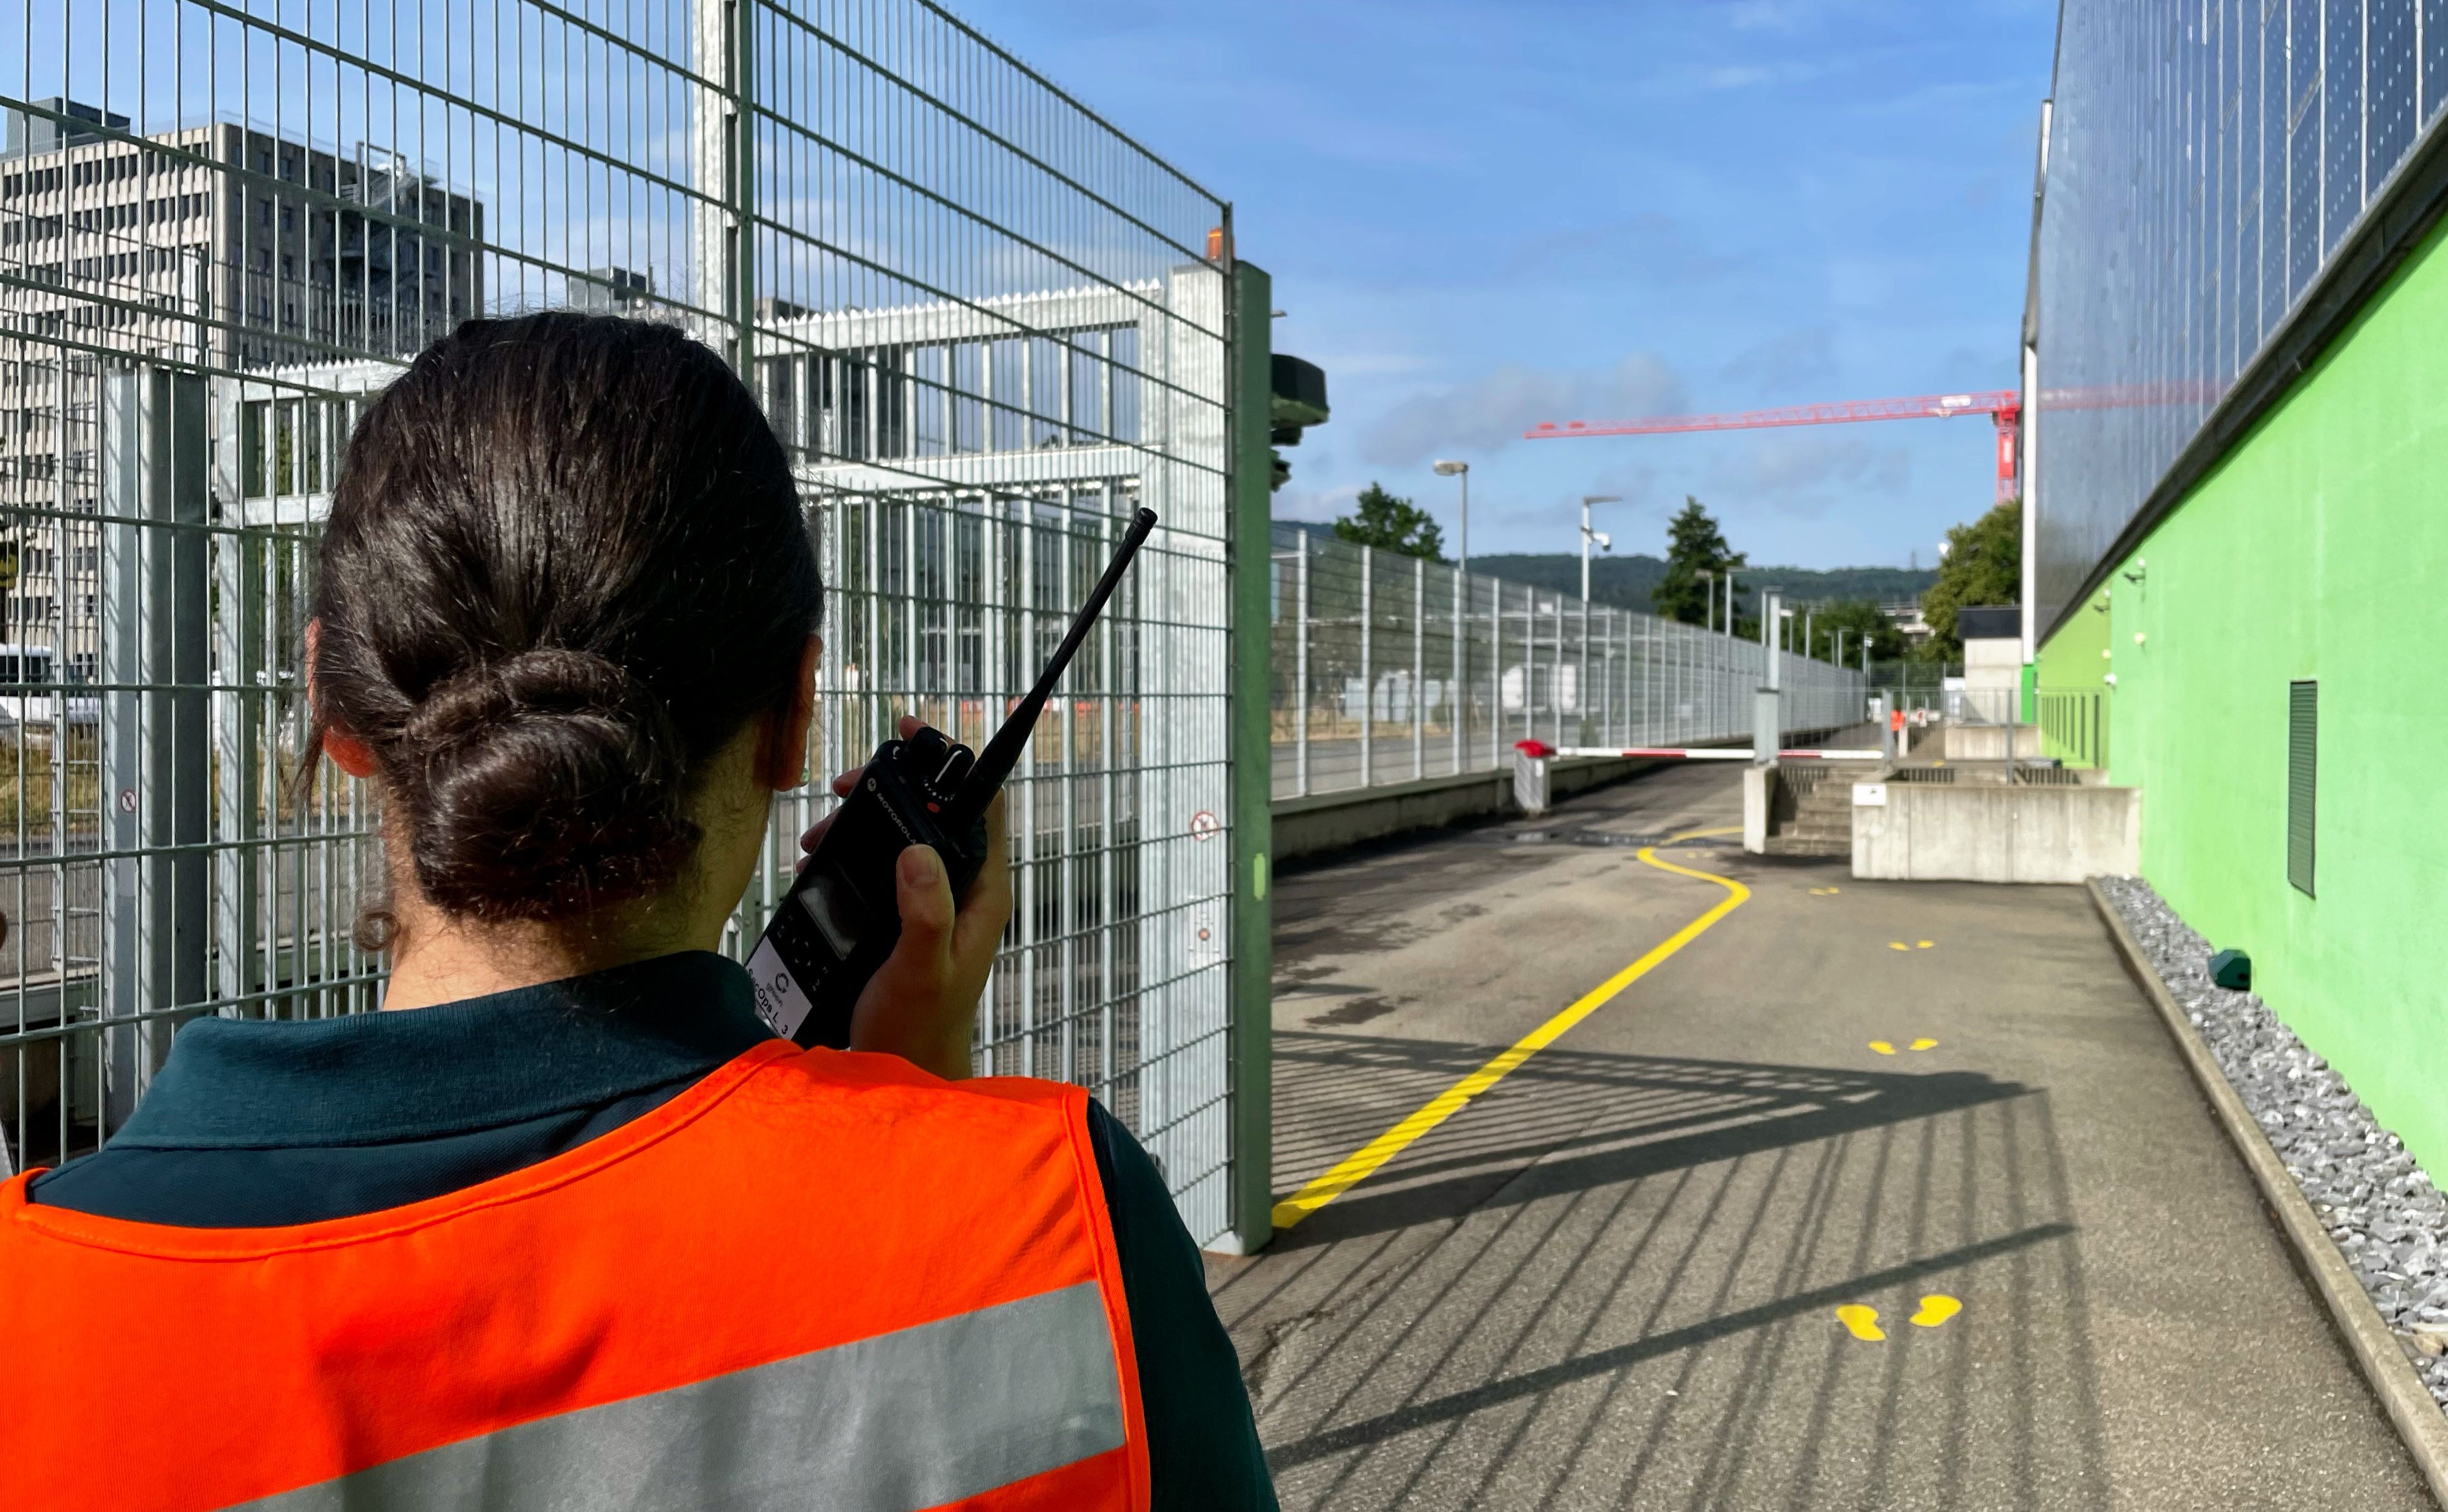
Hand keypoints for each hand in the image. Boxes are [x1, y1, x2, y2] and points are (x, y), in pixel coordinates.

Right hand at [801, 717, 1011, 1080]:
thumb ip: (925, 911)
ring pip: (905, 836)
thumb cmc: (921, 1026)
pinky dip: (854, 851)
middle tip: (844, 783)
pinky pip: (884, 865)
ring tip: (820, 830)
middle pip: (938, 812)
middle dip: (893, 788)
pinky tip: (821, 857)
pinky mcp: (907, 915)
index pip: (983, 806)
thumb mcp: (921, 966)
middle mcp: (965, 889)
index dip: (955, 762)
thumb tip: (919, 849)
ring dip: (864, 822)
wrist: (903, 1069)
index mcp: (984, 891)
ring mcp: (936, 901)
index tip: (913, 734)